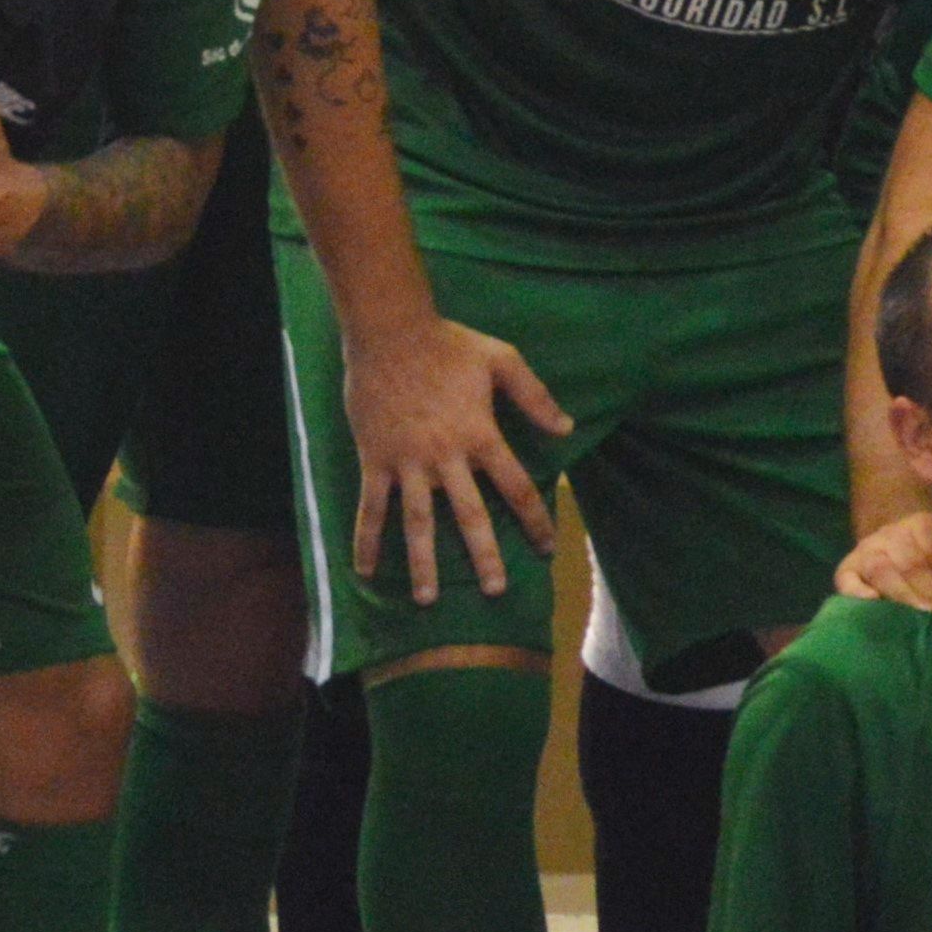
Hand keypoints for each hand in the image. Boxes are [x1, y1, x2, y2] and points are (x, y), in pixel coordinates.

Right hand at [344, 317, 568, 606]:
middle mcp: (446, 457)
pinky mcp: (375, 461)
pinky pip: (371, 508)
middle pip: (471, 516)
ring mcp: (408, 463)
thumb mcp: (503, 361)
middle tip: (496, 590)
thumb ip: (535, 397)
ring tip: (428, 599)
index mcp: (481, 436)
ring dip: (424, 563)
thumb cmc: (448, 344)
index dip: (535, 521)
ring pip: (419, 523)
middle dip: (485, 556)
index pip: (517, 488)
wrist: (389, 332)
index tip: (547, 548)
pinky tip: (365, 571)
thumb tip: (567, 428)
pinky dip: (366, 541)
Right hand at [835, 510, 931, 616]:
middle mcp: (891, 534)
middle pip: (911, 562)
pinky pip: (847, 580)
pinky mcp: (846, 569)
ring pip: (882, 570)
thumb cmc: (931, 557)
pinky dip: (857, 592)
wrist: (893, 544)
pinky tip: (873, 602)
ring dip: (904, 595)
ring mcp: (866, 550)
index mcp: (921, 524)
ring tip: (923, 616)